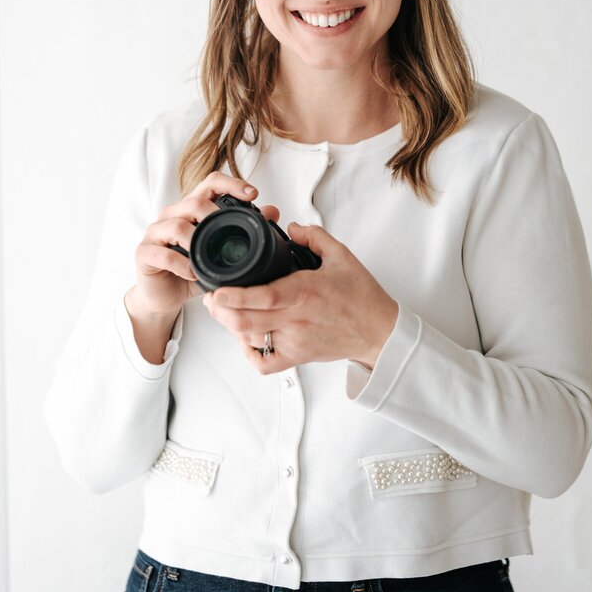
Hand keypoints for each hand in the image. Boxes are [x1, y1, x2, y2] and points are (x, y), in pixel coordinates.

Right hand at [126, 173, 279, 320]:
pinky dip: (181, 264)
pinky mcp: (144, 253)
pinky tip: (193, 273)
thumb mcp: (221, 251)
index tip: (253, 194)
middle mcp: (172, 215)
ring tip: (208, 257)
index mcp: (191, 208)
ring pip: (176, 225)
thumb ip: (244, 230)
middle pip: (194, 202)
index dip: (231, 184)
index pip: (210, 183)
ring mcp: (155, 233)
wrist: (164, 296)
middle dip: (215, 215)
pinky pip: (163, 254)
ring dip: (196, 241)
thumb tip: (272, 212)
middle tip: (230, 232)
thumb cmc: (192, 270)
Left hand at [202, 222, 398, 373]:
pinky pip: (265, 363)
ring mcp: (295, 341)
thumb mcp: (341, 256)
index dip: (234, 296)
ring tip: (226, 311)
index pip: (263, 297)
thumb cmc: (362, 296)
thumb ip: (314, 236)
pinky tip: (248, 338)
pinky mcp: (297, 357)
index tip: (217, 290)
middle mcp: (297, 319)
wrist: (379, 331)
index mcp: (305, 292)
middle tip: (213, 298)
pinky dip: (249, 352)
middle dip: (221, 311)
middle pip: (247, 322)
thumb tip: (290, 228)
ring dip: (232, 326)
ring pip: (251, 339)